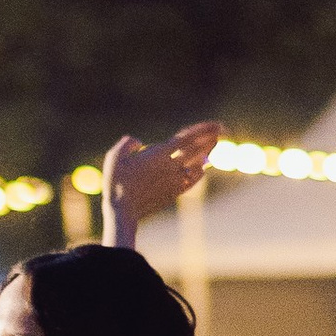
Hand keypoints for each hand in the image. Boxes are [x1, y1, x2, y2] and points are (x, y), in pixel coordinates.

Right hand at [103, 123, 221, 231]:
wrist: (123, 211)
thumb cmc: (116, 183)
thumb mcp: (114, 158)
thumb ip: (127, 144)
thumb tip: (138, 141)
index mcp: (159, 155)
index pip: (187, 139)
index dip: (204, 130)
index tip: (216, 124)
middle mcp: (171, 167)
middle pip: (197, 150)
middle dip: (211, 138)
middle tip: (221, 129)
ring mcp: (174, 181)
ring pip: (197, 165)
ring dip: (207, 153)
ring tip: (214, 145)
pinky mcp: (174, 193)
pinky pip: (192, 180)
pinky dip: (199, 173)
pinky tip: (202, 169)